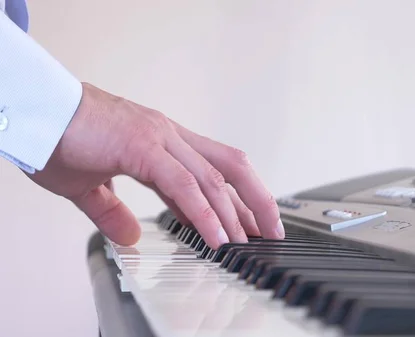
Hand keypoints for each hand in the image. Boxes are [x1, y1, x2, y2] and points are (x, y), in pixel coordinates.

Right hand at [26, 83, 284, 248]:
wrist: (33, 111)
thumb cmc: (58, 139)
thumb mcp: (90, 185)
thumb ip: (114, 211)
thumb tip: (131, 234)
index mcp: (162, 143)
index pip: (213, 171)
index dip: (237, 198)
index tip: (252, 222)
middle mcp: (169, 137)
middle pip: (231, 167)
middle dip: (256, 200)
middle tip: (271, 231)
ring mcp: (159, 139)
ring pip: (214, 177)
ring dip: (238, 212)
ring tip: (254, 240)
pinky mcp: (142, 148)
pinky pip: (183, 184)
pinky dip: (204, 212)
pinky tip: (218, 237)